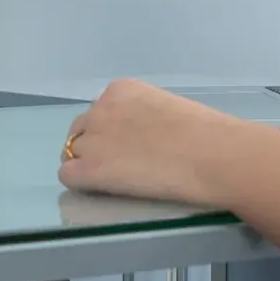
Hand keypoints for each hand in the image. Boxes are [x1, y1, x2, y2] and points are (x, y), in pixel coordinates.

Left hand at [58, 80, 247, 204]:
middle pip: (80, 131)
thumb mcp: (168, 108)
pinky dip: (82, 184)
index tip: (130, 147)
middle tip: (121, 166)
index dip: (110, 133)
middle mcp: (100, 108)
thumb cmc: (206, 133)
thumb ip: (146, 117)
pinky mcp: (90, 169)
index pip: (99, 112)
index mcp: (121, 90)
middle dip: (95, 147)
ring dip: (89, 165)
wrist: (212, 154)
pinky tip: (105, 190)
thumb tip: (145, 135)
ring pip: (72, 153)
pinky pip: (68, 176)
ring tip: (116, 181)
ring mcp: (92, 138)